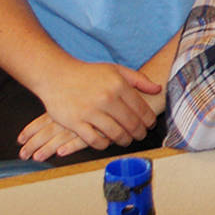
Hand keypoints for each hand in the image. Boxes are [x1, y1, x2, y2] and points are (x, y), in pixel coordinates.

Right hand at [18, 87, 166, 160]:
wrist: (56, 75)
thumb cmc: (88, 73)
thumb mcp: (115, 69)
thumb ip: (139, 79)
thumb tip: (158, 89)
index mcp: (118, 85)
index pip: (141, 108)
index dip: (148, 120)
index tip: (150, 125)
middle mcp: (106, 98)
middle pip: (131, 123)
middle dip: (139, 133)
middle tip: (140, 135)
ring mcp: (90, 111)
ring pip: (116, 134)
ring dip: (124, 140)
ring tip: (126, 140)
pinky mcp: (75, 123)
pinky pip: (95, 140)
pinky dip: (104, 144)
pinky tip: (107, 142)